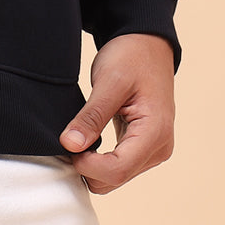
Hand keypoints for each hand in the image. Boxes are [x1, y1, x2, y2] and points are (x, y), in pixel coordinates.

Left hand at [59, 33, 175, 193]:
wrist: (147, 44)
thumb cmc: (131, 57)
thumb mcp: (109, 81)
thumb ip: (91, 116)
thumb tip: (70, 145)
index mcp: (155, 133)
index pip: (116, 170)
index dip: (86, 164)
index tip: (66, 144)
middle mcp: (159, 148)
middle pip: (115, 179)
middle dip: (87, 166)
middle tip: (67, 138)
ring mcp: (153, 150)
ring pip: (115, 177)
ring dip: (92, 164)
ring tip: (78, 135)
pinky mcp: (144, 147)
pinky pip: (118, 166)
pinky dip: (99, 159)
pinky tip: (87, 139)